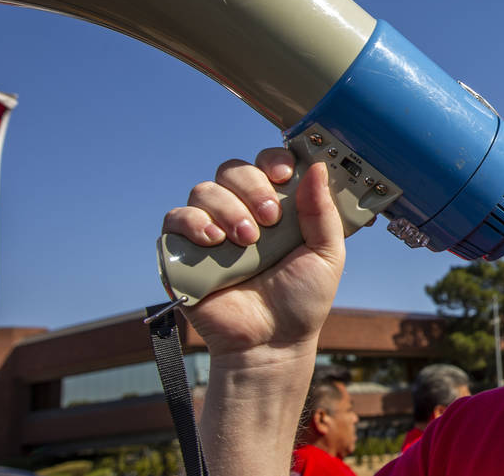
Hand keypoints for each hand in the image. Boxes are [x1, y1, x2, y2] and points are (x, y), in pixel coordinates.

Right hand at [160, 148, 345, 361]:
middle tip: (269, 219)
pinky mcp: (184, 250)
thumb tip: (315, 166)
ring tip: (246, 241)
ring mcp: (211, 228)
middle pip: (233, 170)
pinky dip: (193, 223)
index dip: (272, 161)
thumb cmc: (301, 300)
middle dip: (252, 188)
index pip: (266, 163)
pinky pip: (176, 218)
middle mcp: (242, 211)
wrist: (270, 343)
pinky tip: (214, 241)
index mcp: (277, 206)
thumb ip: (323, 211)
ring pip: (205, 190)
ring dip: (227, 208)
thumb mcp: (327, 254)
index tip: (282, 176)